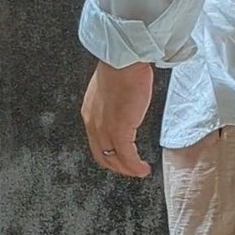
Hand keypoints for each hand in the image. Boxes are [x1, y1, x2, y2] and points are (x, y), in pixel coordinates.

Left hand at [81, 60, 154, 177]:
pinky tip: (143, 168)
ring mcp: (105, 129)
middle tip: (131, 170)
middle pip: (102, 155)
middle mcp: (94, 124)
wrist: (125, 63)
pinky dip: (135, 166)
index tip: (120, 159)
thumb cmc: (123, 69)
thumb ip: (114, 104)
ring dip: (128, 169)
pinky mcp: (119, 131)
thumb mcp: (111, 90)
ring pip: (114, 159)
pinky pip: (126, 156)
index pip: (96, 143)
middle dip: (118, 166)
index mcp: (91, 113)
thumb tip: (125, 109)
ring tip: (139, 172)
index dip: (109, 155)